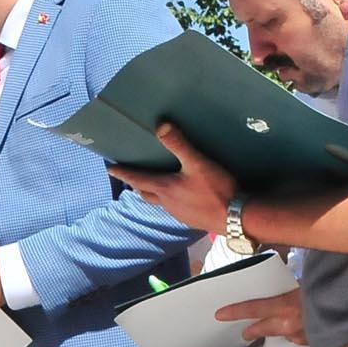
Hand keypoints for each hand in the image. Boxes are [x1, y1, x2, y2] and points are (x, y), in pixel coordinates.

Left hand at [110, 128, 235, 235]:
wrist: (237, 218)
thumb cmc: (216, 189)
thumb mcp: (198, 163)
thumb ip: (180, 145)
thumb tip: (161, 126)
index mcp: (165, 189)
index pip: (137, 179)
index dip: (123, 173)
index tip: (110, 169)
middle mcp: (168, 203)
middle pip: (145, 193)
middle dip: (136, 185)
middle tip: (131, 177)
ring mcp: (179, 214)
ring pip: (159, 203)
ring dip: (152, 193)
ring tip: (153, 185)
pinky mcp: (191, 220)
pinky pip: (173, 209)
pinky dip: (169, 201)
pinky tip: (180, 197)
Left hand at [219, 289, 304, 345]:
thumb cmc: (329, 293)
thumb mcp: (304, 284)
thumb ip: (291, 287)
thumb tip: (287, 287)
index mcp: (285, 306)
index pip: (252, 309)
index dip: (235, 312)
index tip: (221, 314)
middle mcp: (289, 324)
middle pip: (262, 329)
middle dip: (252, 331)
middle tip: (245, 332)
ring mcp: (300, 336)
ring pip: (283, 334)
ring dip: (281, 330)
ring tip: (284, 324)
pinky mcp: (310, 343)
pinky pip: (300, 338)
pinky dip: (300, 333)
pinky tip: (305, 327)